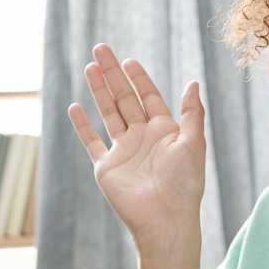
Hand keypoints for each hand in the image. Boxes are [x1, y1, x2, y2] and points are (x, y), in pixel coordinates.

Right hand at [67, 43, 206, 253]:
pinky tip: (75, 107)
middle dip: (112, 74)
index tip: (128, 60)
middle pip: (124, 98)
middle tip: (101, 48)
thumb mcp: (193, 143)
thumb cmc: (184, 185)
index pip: (149, 96)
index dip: (139, 78)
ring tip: (89, 66)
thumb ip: (192, 112)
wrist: (165, 220)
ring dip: (98, 90)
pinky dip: (82, 126)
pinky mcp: (106, 167)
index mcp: (164, 131)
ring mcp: (123, 151)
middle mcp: (142, 137)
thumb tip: (193, 81)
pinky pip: (91, 142)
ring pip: (107, 113)